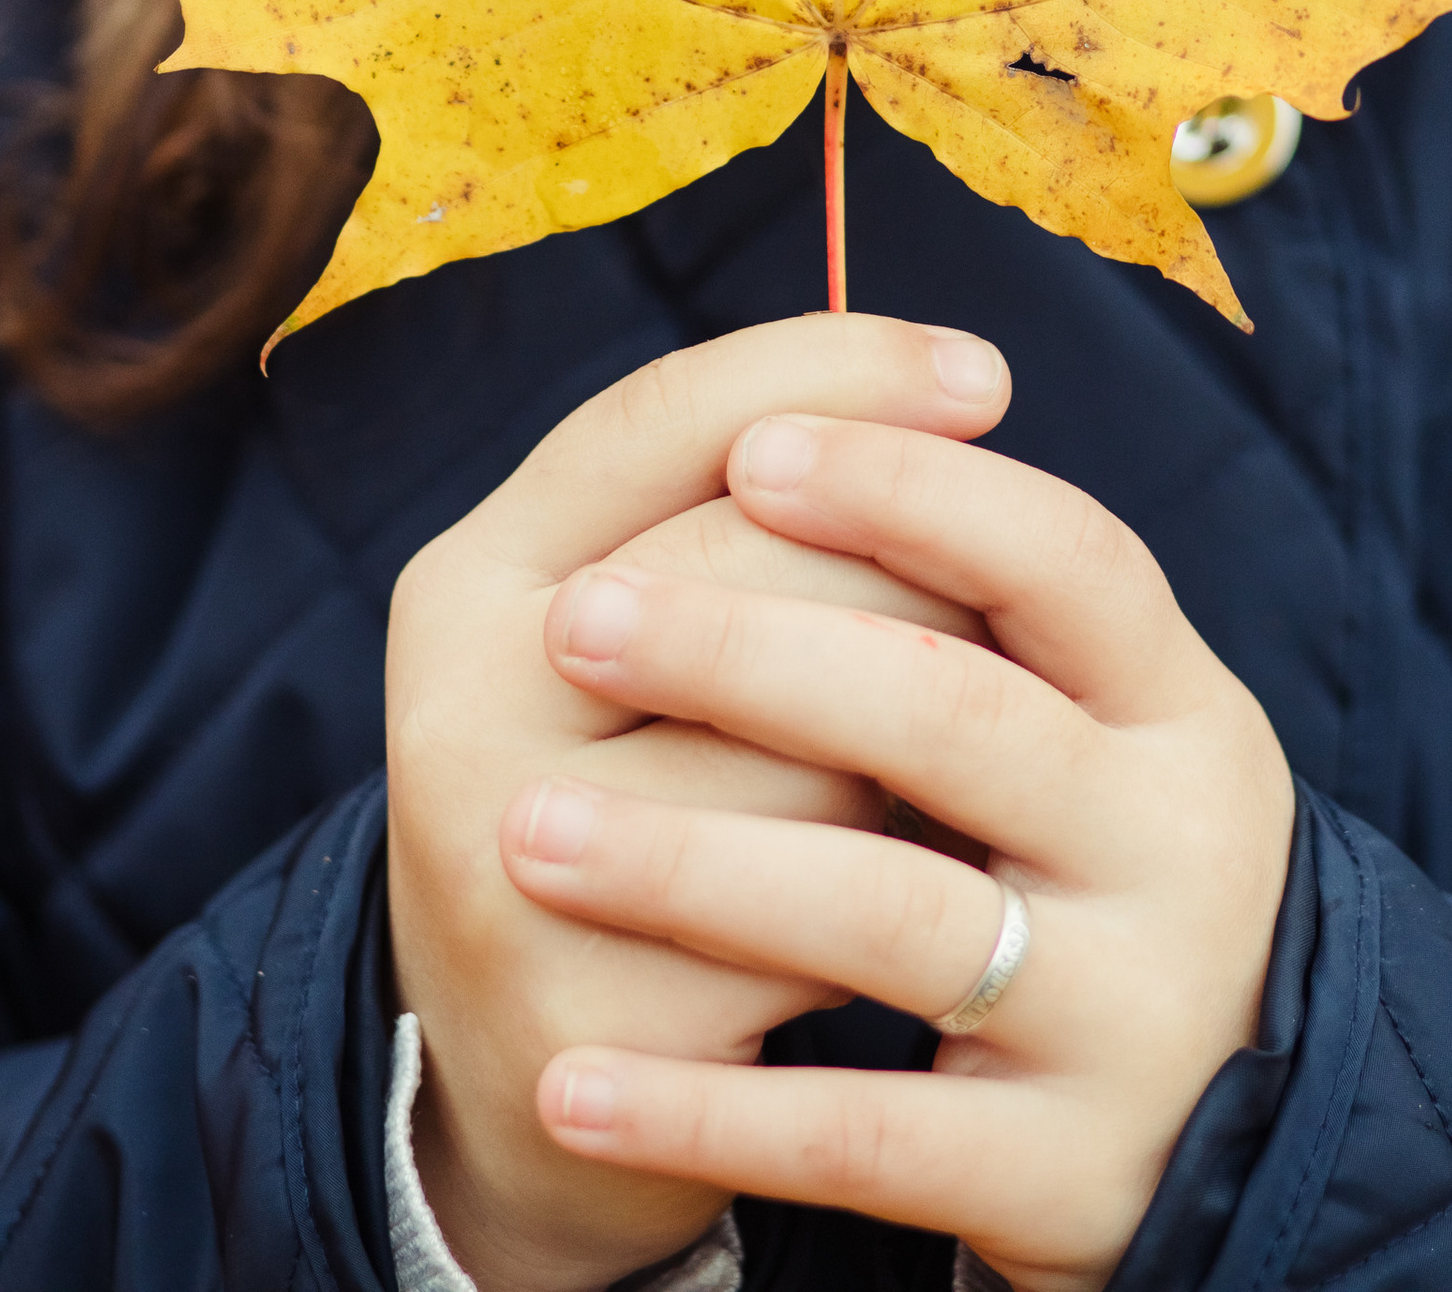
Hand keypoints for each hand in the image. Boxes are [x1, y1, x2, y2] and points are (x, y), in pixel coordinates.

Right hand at [386, 315, 1004, 1291]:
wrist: (535, 1080)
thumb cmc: (645, 788)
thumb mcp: (642, 622)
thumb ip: (757, 501)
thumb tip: (965, 385)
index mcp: (469, 578)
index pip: (666, 421)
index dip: (835, 372)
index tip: (989, 371)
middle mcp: (456, 709)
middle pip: (751, 565)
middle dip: (908, 579)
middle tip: (995, 627)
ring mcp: (508, 873)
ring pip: (811, 756)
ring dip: (911, 769)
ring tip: (923, 789)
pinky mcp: (588, 1024)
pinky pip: (820, 932)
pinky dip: (889, 918)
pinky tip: (896, 926)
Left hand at [505, 358, 1294, 1291]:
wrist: (1230, 1143)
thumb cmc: (1086, 865)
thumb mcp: (1089, 725)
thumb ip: (967, 607)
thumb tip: (765, 424)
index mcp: (1179, 704)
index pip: (1063, 556)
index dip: (911, 489)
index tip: (751, 449)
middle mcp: (1179, 846)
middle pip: (953, 713)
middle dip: (748, 656)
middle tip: (573, 621)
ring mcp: (1130, 1017)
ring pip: (891, 916)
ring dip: (694, 869)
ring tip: (531, 832)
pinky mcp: (1066, 1174)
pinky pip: (862, 1135)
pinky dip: (706, 1110)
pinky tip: (575, 1083)